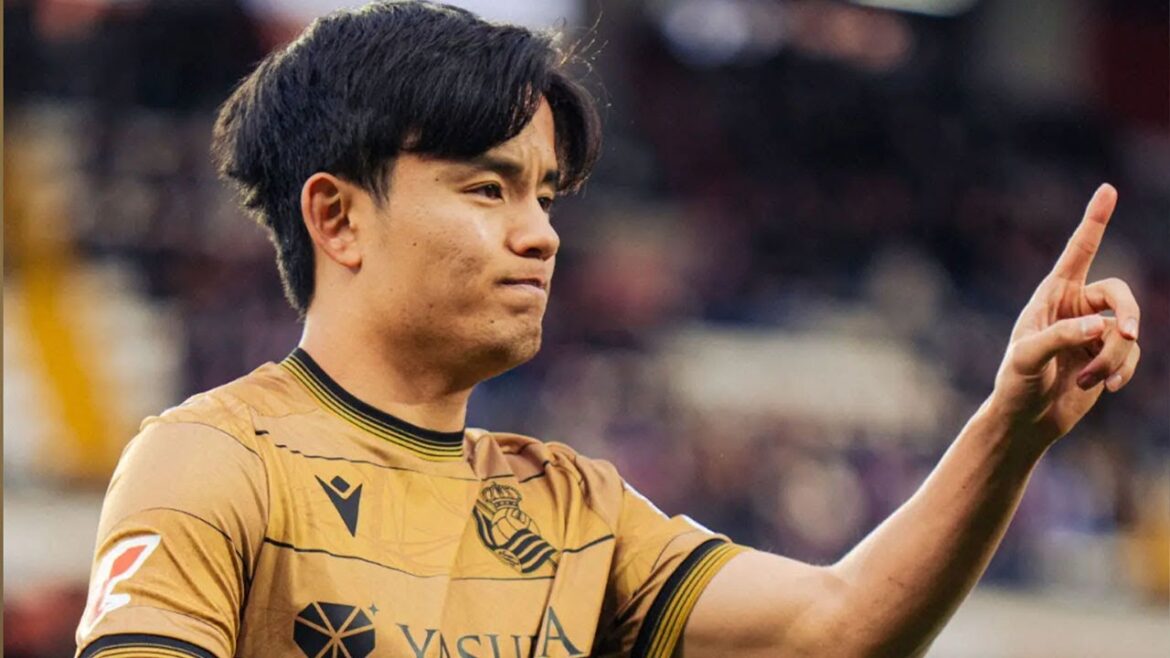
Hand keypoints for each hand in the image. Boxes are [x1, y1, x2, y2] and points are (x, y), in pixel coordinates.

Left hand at [991, 184, 1140, 445]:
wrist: (1025, 418)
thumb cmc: (1016, 383)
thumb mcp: (1028, 358)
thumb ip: (1061, 338)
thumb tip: (1102, 328)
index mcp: (1051, 295)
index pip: (1078, 252)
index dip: (1094, 221)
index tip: (1108, 190)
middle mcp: (1075, 307)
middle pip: (1119, 293)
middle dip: (1127, 314)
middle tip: (1126, 334)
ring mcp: (1093, 332)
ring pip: (1125, 333)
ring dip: (1112, 359)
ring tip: (1089, 381)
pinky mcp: (1106, 356)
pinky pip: (1130, 355)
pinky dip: (1121, 371)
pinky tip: (1106, 387)